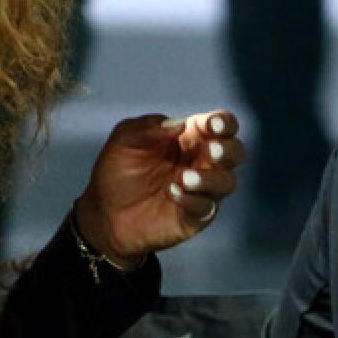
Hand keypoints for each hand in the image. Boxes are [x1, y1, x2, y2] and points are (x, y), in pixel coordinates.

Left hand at [74, 110, 244, 266]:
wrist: (103, 212)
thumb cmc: (118, 170)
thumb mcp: (124, 140)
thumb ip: (148, 127)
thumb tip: (179, 123)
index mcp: (189, 138)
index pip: (218, 125)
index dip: (222, 122)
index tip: (212, 124)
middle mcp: (202, 162)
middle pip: (234, 152)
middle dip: (227, 149)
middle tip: (212, 150)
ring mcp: (202, 190)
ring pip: (226, 182)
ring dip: (209, 178)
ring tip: (184, 177)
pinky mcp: (195, 215)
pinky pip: (206, 207)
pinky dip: (194, 200)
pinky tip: (173, 193)